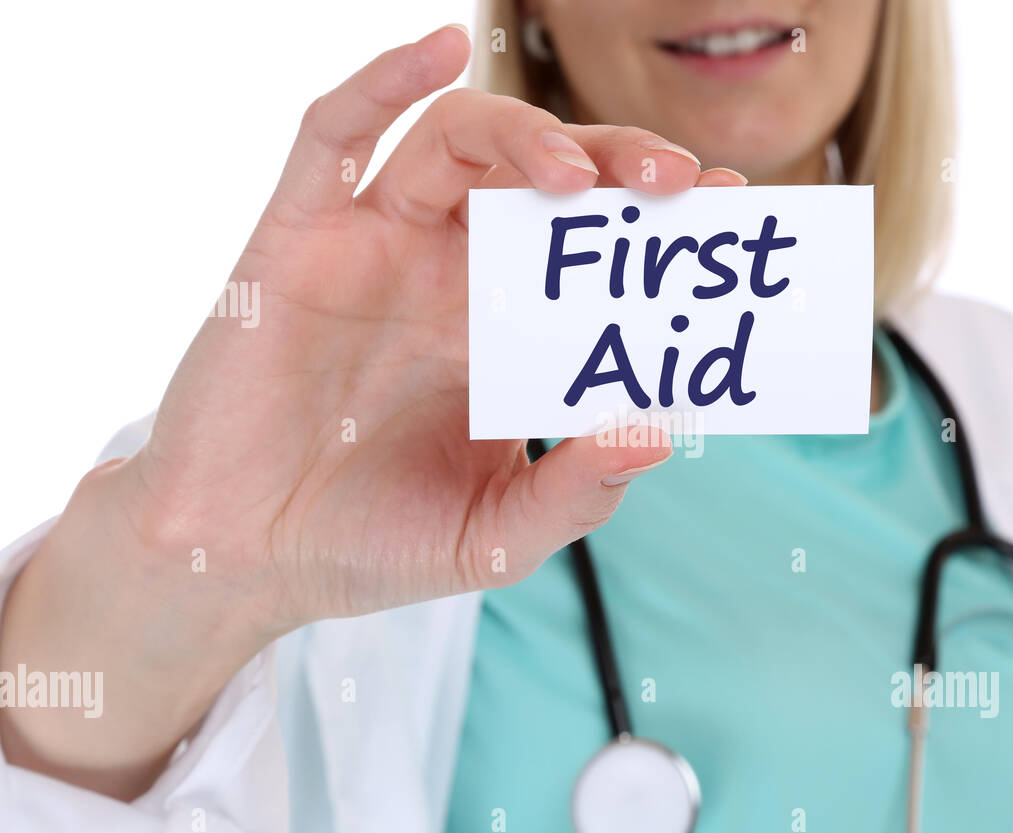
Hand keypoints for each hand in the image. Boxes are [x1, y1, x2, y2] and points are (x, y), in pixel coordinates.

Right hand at [0, 24, 744, 797]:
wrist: (244, 562)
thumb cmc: (371, 543)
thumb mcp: (497, 536)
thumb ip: (578, 492)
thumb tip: (659, 435)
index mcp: (500, 333)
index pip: (589, 251)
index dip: (655, 223)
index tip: (727, 210)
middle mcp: (446, 277)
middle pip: (541, 178)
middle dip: (615, 165)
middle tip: (680, 185)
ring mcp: (374, 251)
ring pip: (457, 143)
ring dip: (524, 135)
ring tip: (576, 175)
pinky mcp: (297, 242)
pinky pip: (335, 138)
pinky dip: (381, 83)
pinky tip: (440, 48)